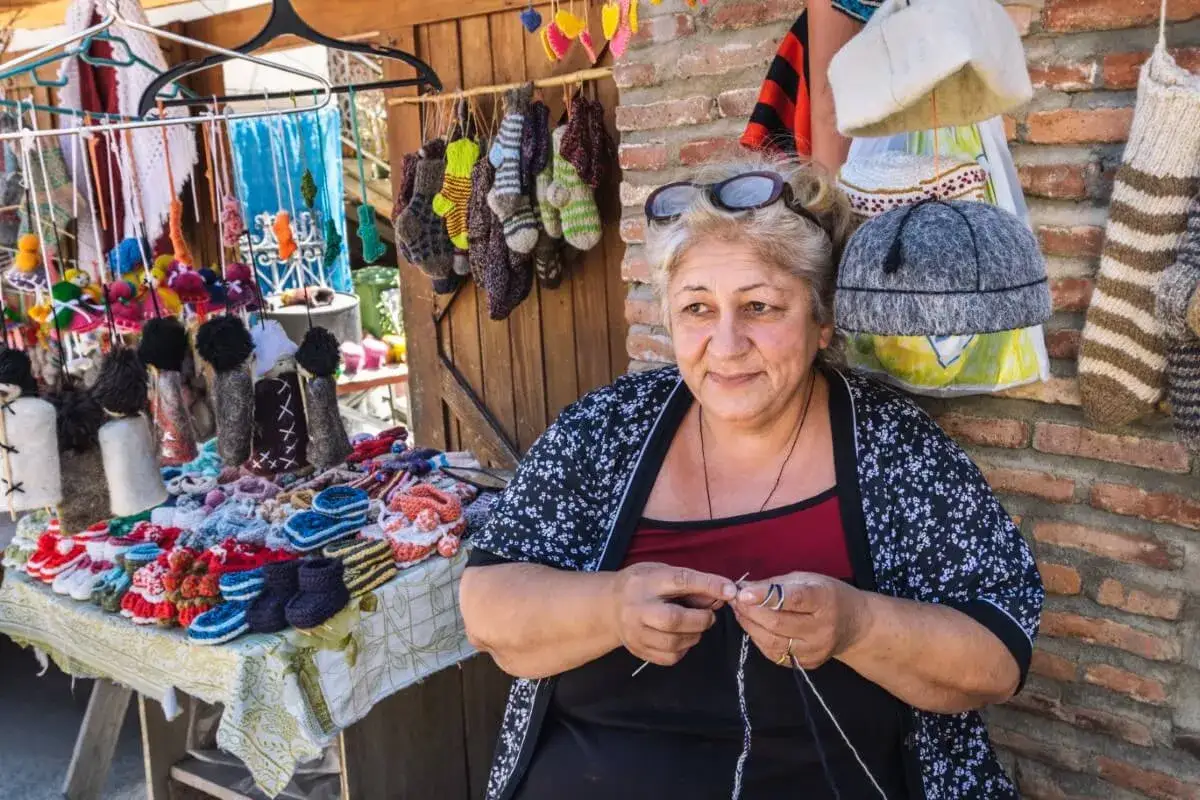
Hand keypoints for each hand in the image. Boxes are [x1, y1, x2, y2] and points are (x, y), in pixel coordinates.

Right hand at [610, 563, 736, 666]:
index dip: (708, 585)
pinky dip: (684, 649)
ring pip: (673, 642)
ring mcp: (635, 633)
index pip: (680, 581)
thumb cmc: (642, 585)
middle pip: (674, 619)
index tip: (730, 590)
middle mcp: (638, 608)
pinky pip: (670, 657)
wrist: (608, 607)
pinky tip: (682, 638)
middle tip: (709, 616)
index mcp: (646, 581)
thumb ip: (690, 583)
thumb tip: (724, 594)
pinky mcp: (638, 650)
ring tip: (695, 626)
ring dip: (694, 635)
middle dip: (700, 620)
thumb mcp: (661, 572)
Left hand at [732, 573, 870, 668]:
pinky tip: (753, 627)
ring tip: (739, 612)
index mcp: (824, 600)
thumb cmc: (830, 596)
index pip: (793, 599)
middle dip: (750, 611)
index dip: (765, 596)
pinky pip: (775, 654)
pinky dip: (759, 639)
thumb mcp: (808, 579)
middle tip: (734, 600)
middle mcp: (821, 629)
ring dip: (750, 626)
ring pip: (773, 642)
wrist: (856, 626)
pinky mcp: (807, 664)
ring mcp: (815, 650)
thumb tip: (744, 587)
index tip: (743, 593)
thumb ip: (776, 584)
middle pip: (777, 624)